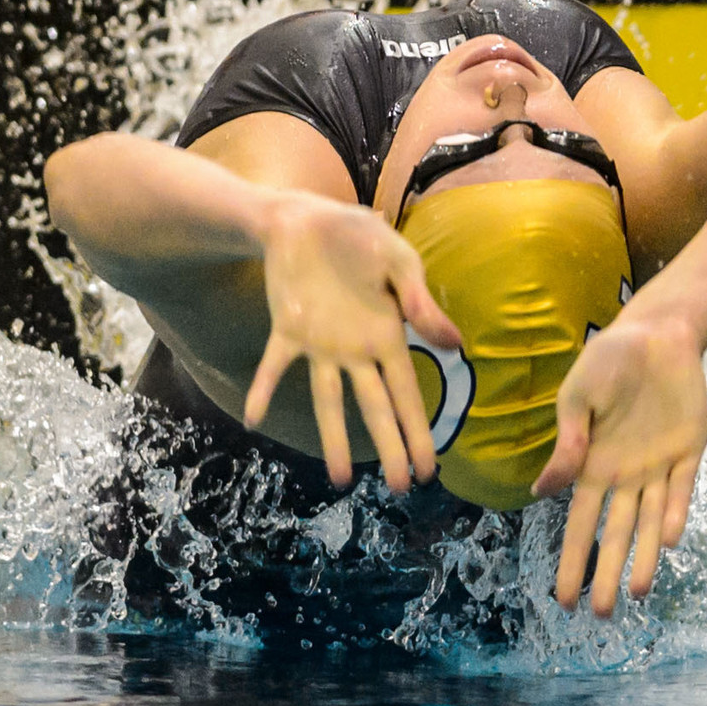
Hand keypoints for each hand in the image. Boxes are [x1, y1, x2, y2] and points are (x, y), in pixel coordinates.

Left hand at [243, 193, 461, 491]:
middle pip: (375, 407)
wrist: (306, 216)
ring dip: (333, 438)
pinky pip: (274, 366)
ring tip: (338, 480)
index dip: (418, 432)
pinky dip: (263, 390)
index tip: (429, 470)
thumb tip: (453, 343)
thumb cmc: (359, 236)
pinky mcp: (287, 331)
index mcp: (388, 335)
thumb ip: (421, 300)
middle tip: (398, 489)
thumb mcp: (399, 260)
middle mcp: (356, 350)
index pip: (407, 394)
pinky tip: (254, 419)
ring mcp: (321, 345)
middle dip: (389, 448)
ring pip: (328, 400)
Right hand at [536, 309, 706, 614]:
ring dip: (644, 557)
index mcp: (593, 466)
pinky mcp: (690, 451)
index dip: (572, 561)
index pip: (580, 524)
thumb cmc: (608, 361)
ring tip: (636, 595)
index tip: (563, 598)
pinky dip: (677, 511)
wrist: (656, 333)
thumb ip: (567, 442)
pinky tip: (670, 538)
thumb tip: (541, 491)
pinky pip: (683, 488)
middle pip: (616, 534)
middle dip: (606, 573)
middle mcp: (626, 475)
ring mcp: (659, 466)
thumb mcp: (577, 397)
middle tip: (599, 615)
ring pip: (651, 522)